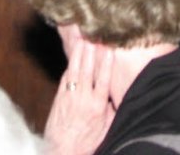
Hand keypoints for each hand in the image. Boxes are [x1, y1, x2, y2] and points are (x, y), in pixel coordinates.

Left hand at [44, 40, 114, 154]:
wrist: (64, 150)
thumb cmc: (88, 141)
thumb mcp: (106, 128)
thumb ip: (112, 110)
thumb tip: (119, 95)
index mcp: (98, 105)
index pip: (103, 80)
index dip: (106, 63)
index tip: (109, 49)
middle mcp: (83, 98)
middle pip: (88, 70)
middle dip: (91, 52)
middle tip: (94, 35)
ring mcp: (70, 96)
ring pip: (75, 70)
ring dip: (78, 53)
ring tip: (82, 38)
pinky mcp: (60, 97)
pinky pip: (65, 77)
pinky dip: (69, 65)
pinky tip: (72, 55)